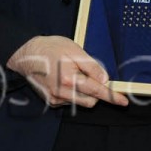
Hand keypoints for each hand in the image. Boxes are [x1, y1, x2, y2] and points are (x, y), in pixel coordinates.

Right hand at [7, 35, 127, 108]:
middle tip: (91, 76)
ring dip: (84, 92)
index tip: (124, 102)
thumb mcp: (75, 50)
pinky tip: (65, 79)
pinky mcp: (51, 101)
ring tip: (74, 74)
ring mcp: (55, 99)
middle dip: (96, 92)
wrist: (26, 54)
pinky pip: (70, 101)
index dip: (112, 96)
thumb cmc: (50, 48)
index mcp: (69, 79)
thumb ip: (92, 66)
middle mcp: (61, 93)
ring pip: (80, 102)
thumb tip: (105, 80)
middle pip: (91, 101)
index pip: (96, 91)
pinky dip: (73, 93)